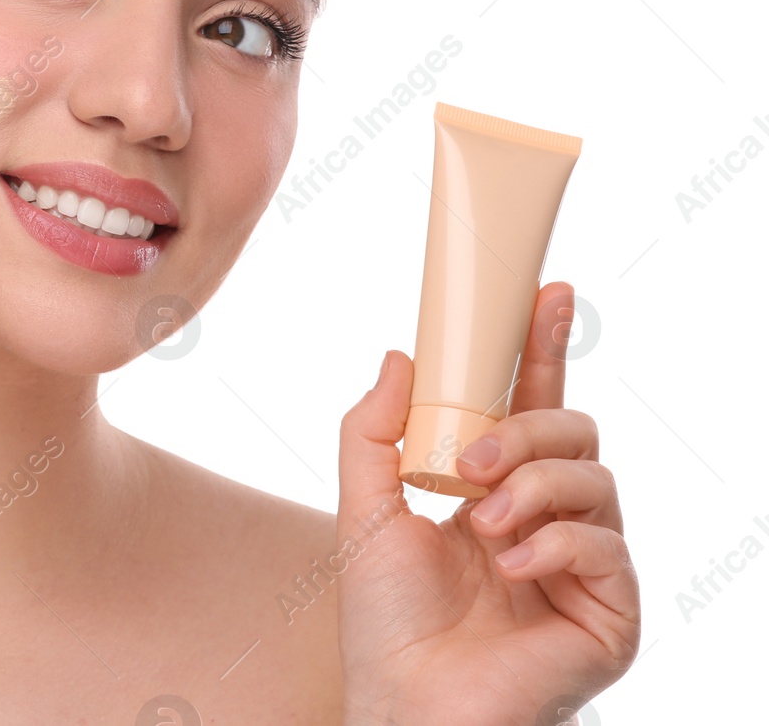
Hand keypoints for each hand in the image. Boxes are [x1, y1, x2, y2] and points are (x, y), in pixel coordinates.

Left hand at [335, 282, 639, 724]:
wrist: (405, 704)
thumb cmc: (386, 619)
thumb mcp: (364, 508)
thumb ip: (373, 430)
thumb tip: (398, 353)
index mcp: (495, 488)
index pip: (532, 403)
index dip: (542, 346)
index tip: (546, 290)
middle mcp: (547, 517)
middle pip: (575, 430)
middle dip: (526, 430)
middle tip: (472, 463)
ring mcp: (583, 563)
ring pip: (596, 479)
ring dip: (533, 488)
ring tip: (482, 524)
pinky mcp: (609, 610)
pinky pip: (605, 545)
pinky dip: (553, 543)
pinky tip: (510, 568)